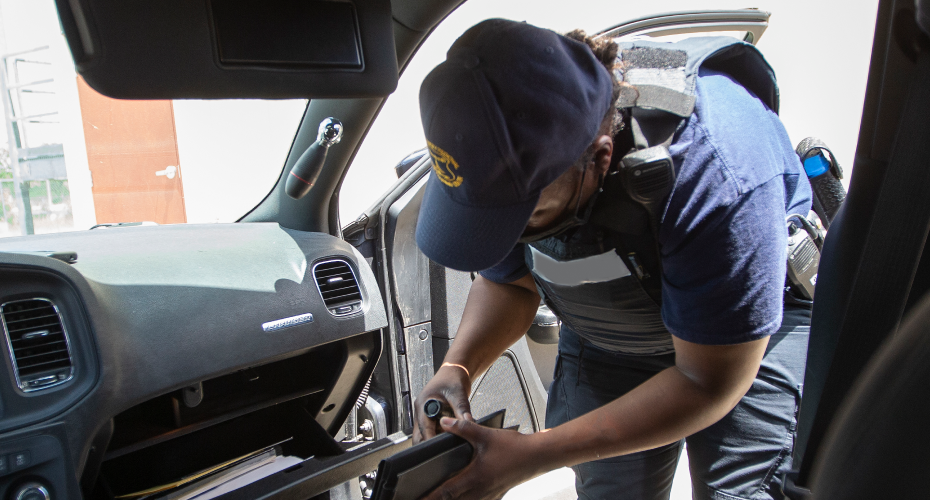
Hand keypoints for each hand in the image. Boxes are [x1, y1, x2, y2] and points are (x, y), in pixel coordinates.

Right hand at [413, 363, 473, 443]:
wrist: (454, 371)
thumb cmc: (452, 378)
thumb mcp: (458, 394)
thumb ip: (462, 410)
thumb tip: (467, 424)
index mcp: (424, 404)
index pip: (424, 428)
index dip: (430, 440)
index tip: (438, 449)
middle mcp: (421, 410)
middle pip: (420, 434)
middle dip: (429, 443)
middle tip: (442, 451)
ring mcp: (425, 414)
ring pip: (426, 434)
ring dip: (435, 439)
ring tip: (447, 444)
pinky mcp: (432, 417)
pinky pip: (433, 430)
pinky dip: (439, 435)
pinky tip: (449, 436)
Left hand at [422, 417, 540, 499]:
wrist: (537, 456)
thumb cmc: (514, 447)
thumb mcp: (485, 434)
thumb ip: (463, 428)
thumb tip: (445, 422)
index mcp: (475, 477)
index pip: (446, 492)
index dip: (430, 497)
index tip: (417, 499)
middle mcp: (481, 490)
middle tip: (423, 498)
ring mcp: (489, 494)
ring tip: (439, 497)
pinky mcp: (496, 494)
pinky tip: (463, 496)